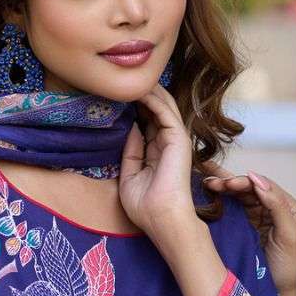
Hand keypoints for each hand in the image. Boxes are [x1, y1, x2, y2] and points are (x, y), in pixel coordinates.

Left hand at [117, 84, 198, 244]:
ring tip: (129, 77)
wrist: (162, 219)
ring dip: (146, 90)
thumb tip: (131, 128)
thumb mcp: (129, 176)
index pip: (147, 122)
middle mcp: (168, 143)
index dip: (133, 107)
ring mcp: (176, 139)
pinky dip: (151, 98)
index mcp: (158, 152)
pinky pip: (165, 111)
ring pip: (163, 105)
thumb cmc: (147, 206)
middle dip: (141, 94)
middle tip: (122, 79)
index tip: (116, 94)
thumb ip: (130, 151)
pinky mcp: (179, 138)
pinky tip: (136, 89)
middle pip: (156, 110)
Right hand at [202, 169, 295, 295]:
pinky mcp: (244, 227)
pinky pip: (232, 208)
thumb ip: (277, 206)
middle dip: (230, 182)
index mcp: (286, 206)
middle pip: (249, 188)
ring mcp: (256, 217)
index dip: (245, 182)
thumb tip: (258, 180)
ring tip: (205, 183)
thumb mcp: (288, 235)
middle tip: (211, 182)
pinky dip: (220, 200)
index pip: (264, 186)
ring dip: (223, 188)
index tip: (228, 184)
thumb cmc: (286, 267)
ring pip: (238, 196)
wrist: (276, 294)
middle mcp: (271, 208)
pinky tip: (208, 194)